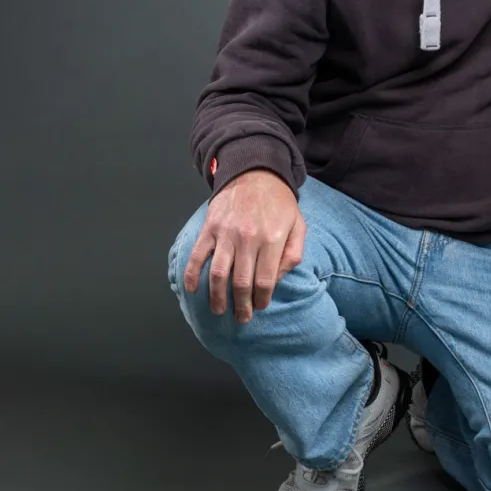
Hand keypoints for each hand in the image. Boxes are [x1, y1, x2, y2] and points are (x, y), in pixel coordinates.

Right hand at [182, 168, 304, 322]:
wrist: (255, 173)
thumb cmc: (279, 202)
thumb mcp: (298, 224)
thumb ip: (294, 253)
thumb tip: (279, 279)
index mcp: (273, 239)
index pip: (266, 280)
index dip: (262, 299)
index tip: (260, 306)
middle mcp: (248, 238)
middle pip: (241, 282)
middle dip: (241, 305)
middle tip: (242, 318)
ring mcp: (226, 233)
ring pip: (218, 273)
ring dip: (217, 297)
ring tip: (219, 310)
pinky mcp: (210, 228)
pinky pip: (198, 255)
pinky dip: (192, 274)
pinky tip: (193, 289)